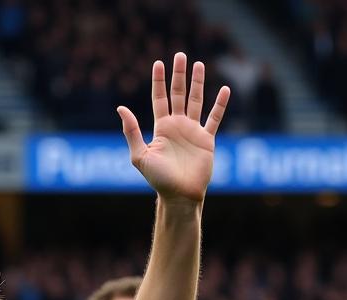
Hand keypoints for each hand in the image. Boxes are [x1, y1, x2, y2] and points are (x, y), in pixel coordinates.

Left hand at [117, 53, 229, 202]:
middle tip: (180, 55)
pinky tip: (225, 89)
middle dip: (179, 75)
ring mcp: (193, 132)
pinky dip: (220, 105)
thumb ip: (132, 131)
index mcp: (161, 128)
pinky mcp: (207, 140)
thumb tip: (121, 108)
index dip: (159, 81)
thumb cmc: (159, 179)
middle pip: (178, 94)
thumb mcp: (140, 155)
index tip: (158, 63)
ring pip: (196, 101)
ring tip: (199, 64)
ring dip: (198, 83)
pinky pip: (215, 118)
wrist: (180, 195)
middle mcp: (177, 126)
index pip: (160, 98)